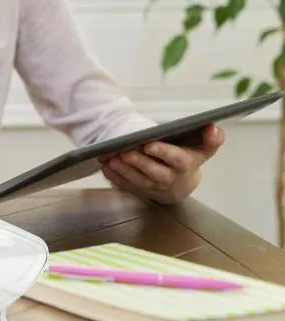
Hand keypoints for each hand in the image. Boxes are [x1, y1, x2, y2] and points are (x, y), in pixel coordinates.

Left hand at [101, 124, 224, 203]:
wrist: (181, 183)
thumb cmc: (189, 157)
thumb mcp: (203, 147)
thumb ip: (211, 138)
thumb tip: (213, 128)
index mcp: (186, 165)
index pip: (177, 160)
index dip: (163, 153)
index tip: (149, 144)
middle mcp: (171, 179)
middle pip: (155, 174)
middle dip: (139, 163)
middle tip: (124, 152)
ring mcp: (155, 188)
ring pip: (139, 182)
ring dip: (125, 172)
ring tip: (112, 159)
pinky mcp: (141, 192)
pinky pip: (128, 187)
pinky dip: (116, 179)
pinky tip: (107, 168)